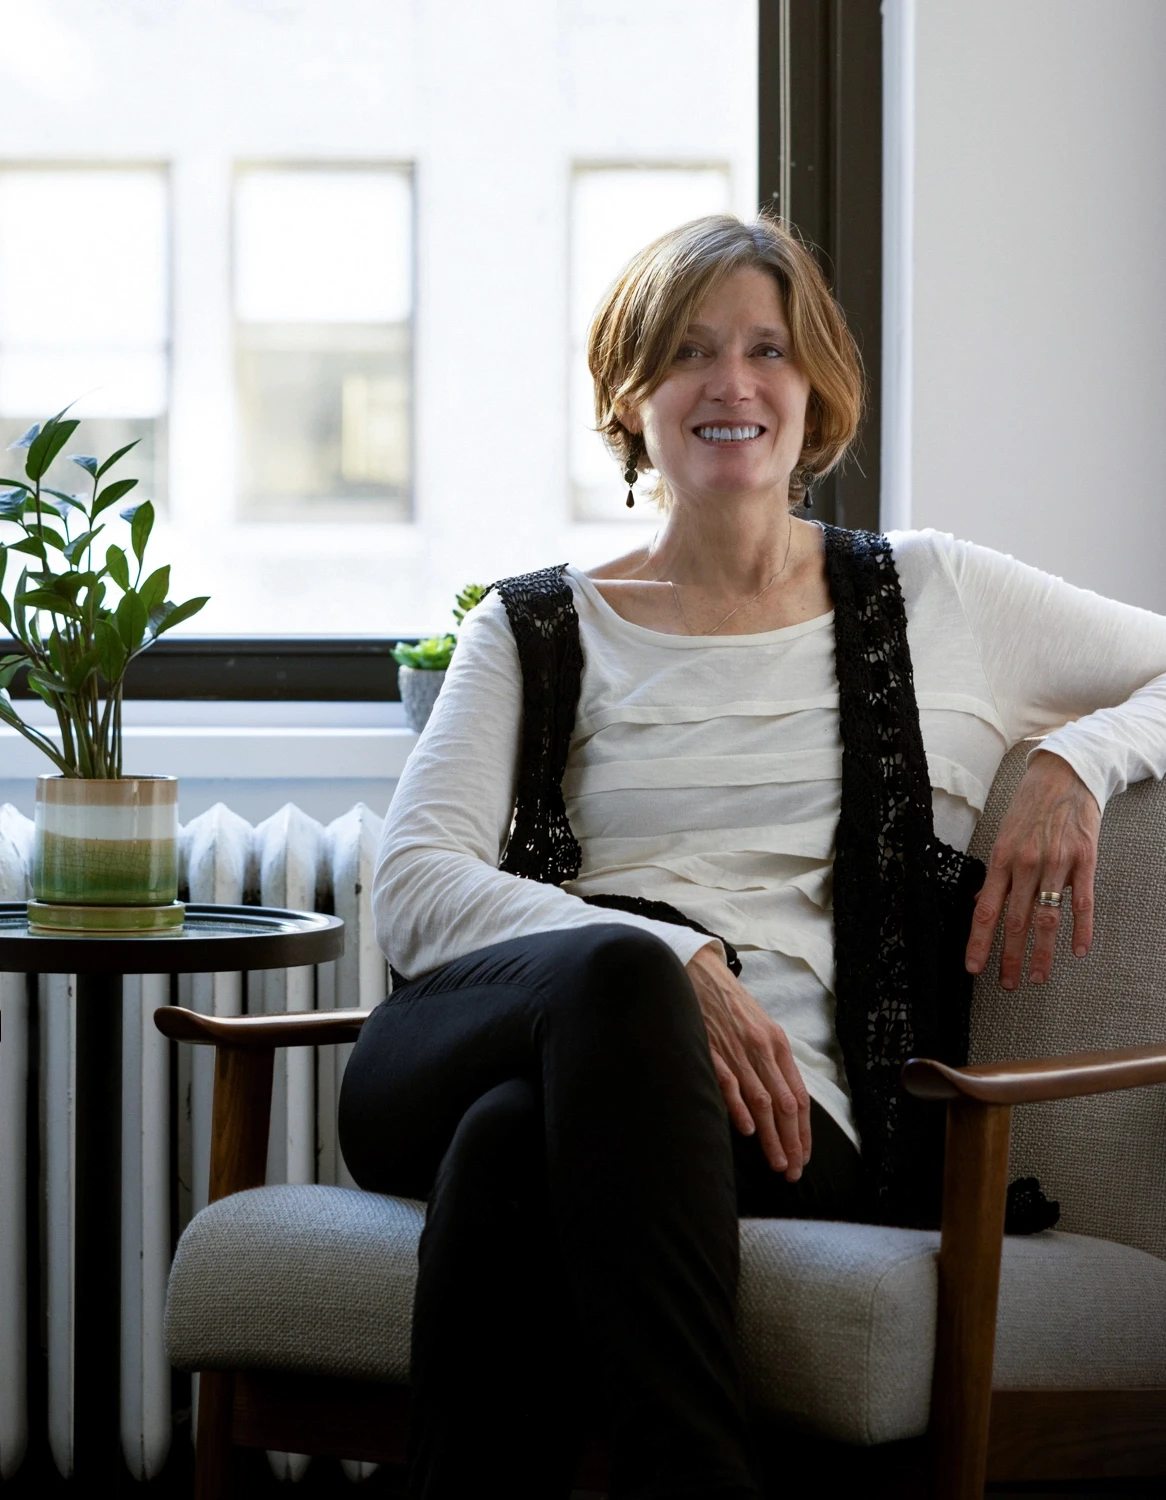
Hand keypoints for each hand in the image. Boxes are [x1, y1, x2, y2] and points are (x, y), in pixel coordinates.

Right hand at [686, 943, 811, 1180]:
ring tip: (777, 1162)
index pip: (798, 1095)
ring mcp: (738, 1049)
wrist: (701, 973)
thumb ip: (770, 1062)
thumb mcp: (760, 1028)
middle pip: (785, 1103)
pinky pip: (730, 1082)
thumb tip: (780, 1103)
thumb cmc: (730, 1005)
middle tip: (793, 1170)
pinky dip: (740, 1107)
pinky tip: (747, 1130)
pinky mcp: (713, 1048)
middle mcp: (763, 1049)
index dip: (803, 1130)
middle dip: (792, 1141)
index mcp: (777, 1045)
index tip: (804, 1156)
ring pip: (762, 1100)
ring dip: (771, 1135)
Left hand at [965, 750, 1100, 988]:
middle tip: (1007, 984)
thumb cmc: (1031, 806)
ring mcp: (1057, 862)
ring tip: (1036, 977)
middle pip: (1015, 921)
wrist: (1065, 774)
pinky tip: (1078, 951)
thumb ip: (996, 873)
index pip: (986, 909)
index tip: (973, 967)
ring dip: (1041, 953)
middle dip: (1009, 957)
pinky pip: (1083, 902)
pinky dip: (1081, 929)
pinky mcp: (1085, 859)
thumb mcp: (1004, 835)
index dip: (978, 941)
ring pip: (1047, 918)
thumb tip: (983, 902)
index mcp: (1001, 858)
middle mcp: (1026, 863)